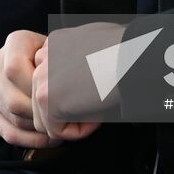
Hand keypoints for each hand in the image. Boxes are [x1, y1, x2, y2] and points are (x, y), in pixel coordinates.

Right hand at [0, 30, 61, 148]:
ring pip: (13, 117)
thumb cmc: (64, 57)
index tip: (60, 101)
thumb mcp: (67, 52)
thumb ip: (62, 65)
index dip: (36, 90)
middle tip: (65, 124)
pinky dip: (30, 140)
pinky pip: (7, 132)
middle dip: (43, 116)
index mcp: (15, 42)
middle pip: (14, 100)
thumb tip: (61, 88)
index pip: (14, 70)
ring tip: (62, 130)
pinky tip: (47, 139)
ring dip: (40, 130)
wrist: (53, 60)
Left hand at [31, 23, 124, 143]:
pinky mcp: (47, 98)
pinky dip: (78, 131)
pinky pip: (56, 131)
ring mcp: (41, 78)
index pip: (52, 78)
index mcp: (55, 43)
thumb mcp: (95, 43)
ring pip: (47, 116)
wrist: (131, 56)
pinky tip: (97, 115)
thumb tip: (82, 76)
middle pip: (45, 98)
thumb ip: (79, 57)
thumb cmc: (125, 50)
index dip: (75, 92)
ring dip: (73, 120)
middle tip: (97, 104)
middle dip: (69, 109)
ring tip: (98, 108)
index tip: (95, 90)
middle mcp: (43, 57)